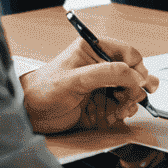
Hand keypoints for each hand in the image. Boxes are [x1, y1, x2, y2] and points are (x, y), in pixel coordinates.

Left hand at [20, 35, 158, 134]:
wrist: (29, 114)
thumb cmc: (43, 89)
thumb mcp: (76, 78)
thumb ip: (107, 74)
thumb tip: (134, 75)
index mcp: (94, 50)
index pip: (127, 54)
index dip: (136, 68)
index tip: (139, 82)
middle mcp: (100, 66)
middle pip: (131, 74)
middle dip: (135, 88)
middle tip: (133, 98)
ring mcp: (100, 86)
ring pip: (127, 92)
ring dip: (129, 102)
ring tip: (123, 110)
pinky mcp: (98, 103)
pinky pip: (118, 107)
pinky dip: (121, 113)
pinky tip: (115, 117)